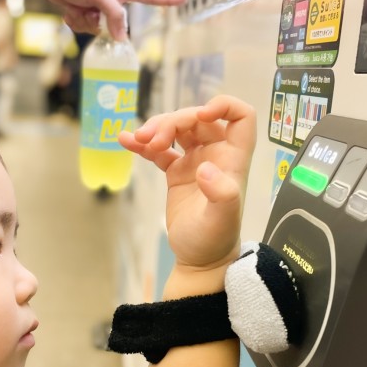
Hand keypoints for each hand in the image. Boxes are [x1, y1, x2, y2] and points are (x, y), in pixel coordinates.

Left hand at [30, 0, 184, 39]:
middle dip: (101, 23)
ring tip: (75, 6)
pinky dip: (75, 21)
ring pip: (99, 28)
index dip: (166, 0)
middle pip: (118, 23)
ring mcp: (97, 4)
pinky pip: (86, 26)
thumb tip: (123, 37)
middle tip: (87, 9)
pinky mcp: (84, 9)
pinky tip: (67, 10)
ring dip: (85, 22)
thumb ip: (113, 15)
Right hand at [119, 95, 256, 271]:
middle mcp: (216, 155)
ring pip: (177, 131)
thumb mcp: (222, 219)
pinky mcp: (177, 172)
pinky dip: (143, 144)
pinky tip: (126, 140)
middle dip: (174, 122)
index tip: (201, 113)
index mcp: (233, 159)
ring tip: (139, 140)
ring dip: (157, 129)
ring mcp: (195, 162)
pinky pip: (160, 150)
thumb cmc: (215, 240)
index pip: (241, 117)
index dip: (224, 106)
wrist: (199, 260)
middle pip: (198, 120)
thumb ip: (220, 193)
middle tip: (153, 139)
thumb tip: (204, 169)